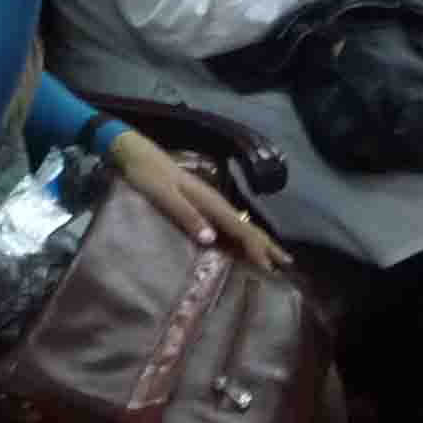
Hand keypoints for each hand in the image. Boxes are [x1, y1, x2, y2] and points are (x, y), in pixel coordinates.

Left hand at [107, 130, 290, 271]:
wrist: (136, 153)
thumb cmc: (147, 175)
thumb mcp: (163, 195)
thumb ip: (186, 216)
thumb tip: (212, 240)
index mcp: (209, 200)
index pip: (239, 227)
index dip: (255, 248)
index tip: (269, 268)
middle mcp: (214, 201)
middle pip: (246, 225)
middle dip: (266, 245)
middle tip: (285, 266)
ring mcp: (208, 201)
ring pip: (239, 224)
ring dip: (257, 241)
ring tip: (273, 258)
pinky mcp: (200, 203)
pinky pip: (227, 223)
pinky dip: (240, 236)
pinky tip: (241, 245)